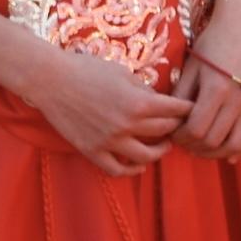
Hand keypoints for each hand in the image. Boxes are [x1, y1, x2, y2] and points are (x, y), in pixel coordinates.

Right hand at [29, 45, 183, 175]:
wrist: (50, 80)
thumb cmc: (86, 69)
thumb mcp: (122, 72)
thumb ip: (143, 89)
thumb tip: (159, 100)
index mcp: (139, 102)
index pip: (176, 110)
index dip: (187, 109)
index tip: (191, 109)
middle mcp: (127, 124)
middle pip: (165, 132)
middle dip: (176, 127)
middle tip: (180, 125)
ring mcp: (109, 141)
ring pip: (146, 157)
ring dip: (160, 152)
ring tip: (164, 146)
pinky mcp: (92, 151)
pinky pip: (117, 169)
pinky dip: (131, 170)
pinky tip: (139, 165)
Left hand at [171, 39, 240, 158]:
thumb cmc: (212, 42)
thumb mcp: (191, 66)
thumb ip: (182, 96)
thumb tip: (172, 122)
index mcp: (217, 89)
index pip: (195, 130)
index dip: (180, 137)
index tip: (173, 133)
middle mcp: (239, 99)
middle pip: (214, 140)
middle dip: (194, 146)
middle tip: (184, 141)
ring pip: (236, 144)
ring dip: (216, 153)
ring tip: (203, 148)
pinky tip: (229, 154)